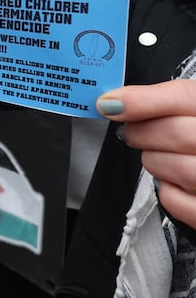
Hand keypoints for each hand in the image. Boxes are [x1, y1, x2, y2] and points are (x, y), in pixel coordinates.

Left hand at [98, 79, 195, 229]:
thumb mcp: (192, 107)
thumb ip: (160, 101)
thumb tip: (111, 103)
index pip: (185, 96)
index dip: (143, 100)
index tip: (109, 104)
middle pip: (178, 134)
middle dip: (143, 133)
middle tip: (133, 133)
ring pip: (179, 169)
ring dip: (155, 162)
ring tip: (160, 156)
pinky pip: (176, 202)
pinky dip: (166, 191)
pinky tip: (174, 181)